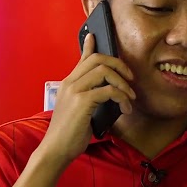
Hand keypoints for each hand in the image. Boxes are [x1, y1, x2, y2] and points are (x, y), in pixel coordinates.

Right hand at [36, 33, 135, 167]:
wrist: (55, 150)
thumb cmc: (69, 134)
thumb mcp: (79, 111)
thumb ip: (89, 97)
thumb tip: (107, 92)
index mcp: (68, 83)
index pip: (82, 59)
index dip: (90, 46)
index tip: (95, 35)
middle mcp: (70, 83)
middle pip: (98, 59)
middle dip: (119, 65)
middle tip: (130, 79)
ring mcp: (75, 90)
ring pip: (105, 71)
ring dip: (123, 83)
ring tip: (130, 97)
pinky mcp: (81, 102)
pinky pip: (108, 90)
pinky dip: (121, 97)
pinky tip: (125, 108)